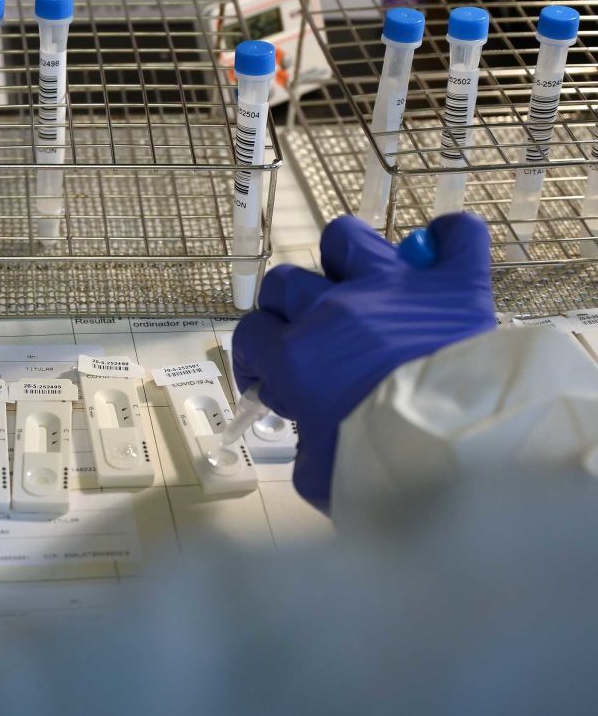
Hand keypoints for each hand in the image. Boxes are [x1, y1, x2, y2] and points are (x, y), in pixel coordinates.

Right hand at [232, 214, 495, 510]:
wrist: (465, 453)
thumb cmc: (386, 469)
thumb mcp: (323, 478)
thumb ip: (306, 450)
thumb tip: (311, 435)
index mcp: (298, 359)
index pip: (251, 334)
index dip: (255, 357)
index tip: (271, 379)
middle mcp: (335, 311)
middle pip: (285, 282)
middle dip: (288, 309)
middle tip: (312, 338)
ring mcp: (394, 287)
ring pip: (347, 238)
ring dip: (345, 260)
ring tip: (360, 287)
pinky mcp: (453, 282)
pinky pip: (456, 236)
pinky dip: (448, 239)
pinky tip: (441, 253)